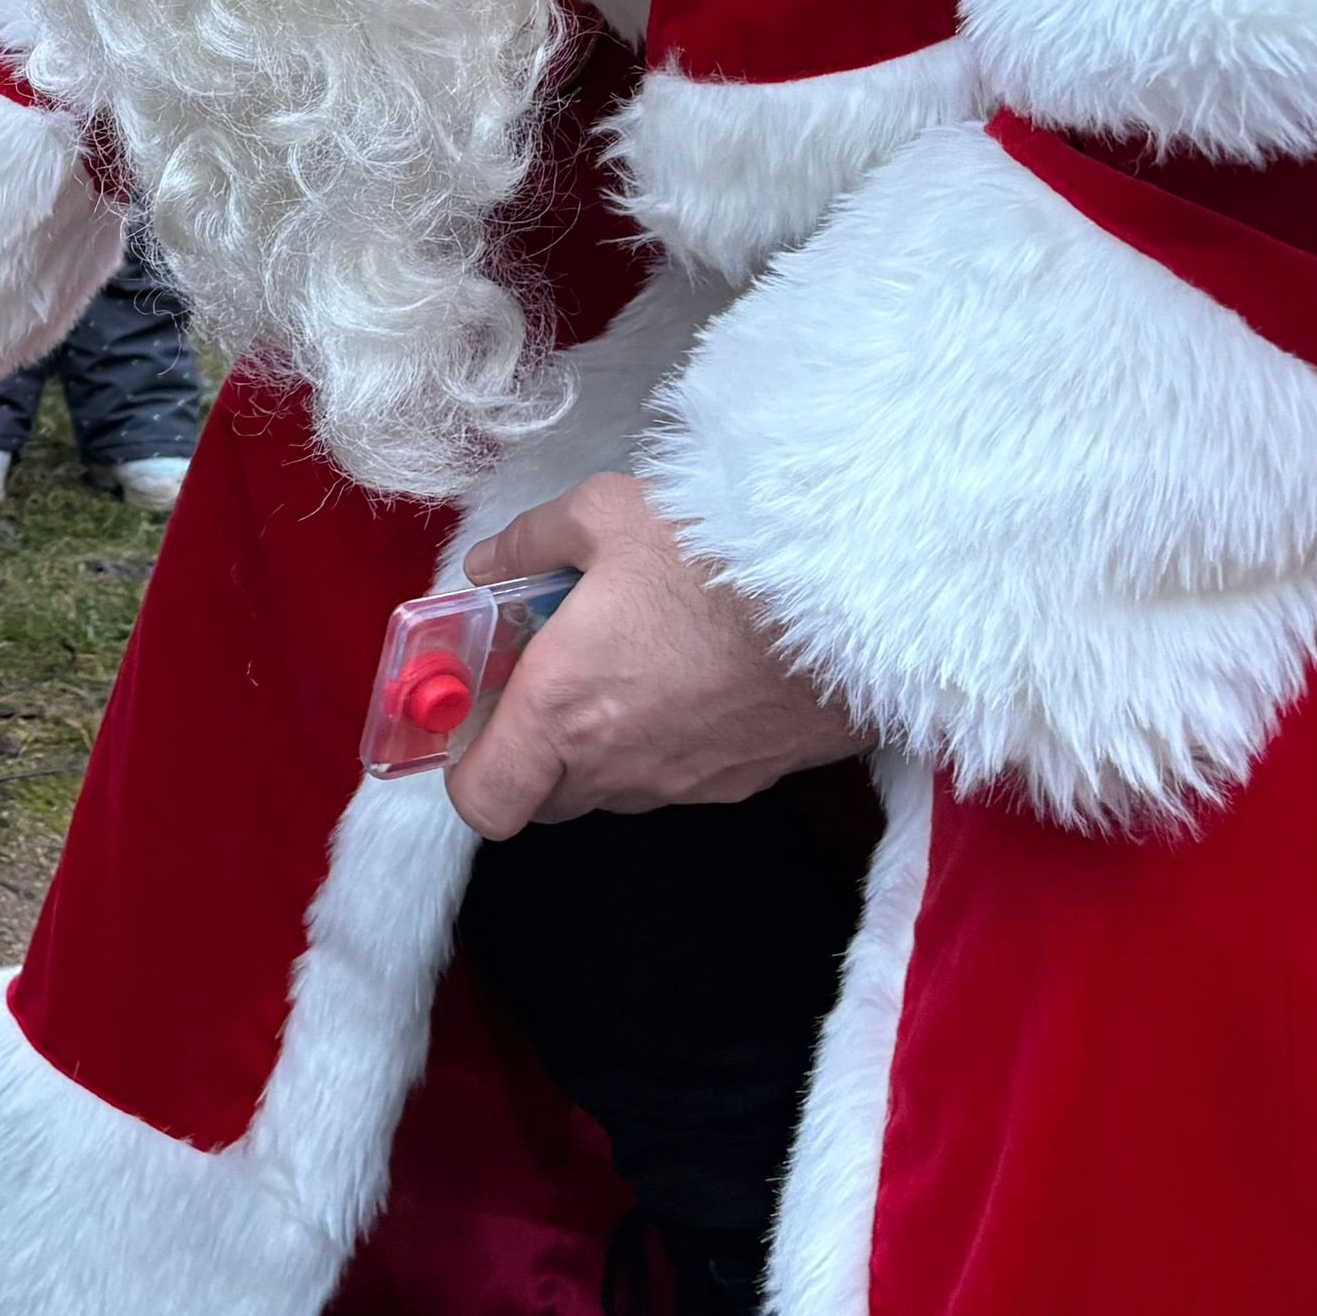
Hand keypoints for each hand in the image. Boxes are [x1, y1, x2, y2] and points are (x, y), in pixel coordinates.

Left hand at [440, 473, 865, 839]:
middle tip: (550, 671)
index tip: (478, 711)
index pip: (483, 802)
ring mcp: (686, 781)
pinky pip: (679, 776)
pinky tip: (690, 671)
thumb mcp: (601, 513)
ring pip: (614, 788)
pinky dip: (667, 739)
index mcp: (561, 709)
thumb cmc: (714, 549)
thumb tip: (488, 564)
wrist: (848, 588)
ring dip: (603, 742)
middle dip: (534, 747)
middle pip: (546, 797)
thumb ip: (528, 545)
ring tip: (627, 658)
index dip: (467, 769)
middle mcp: (618, 764)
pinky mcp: (747, 780)